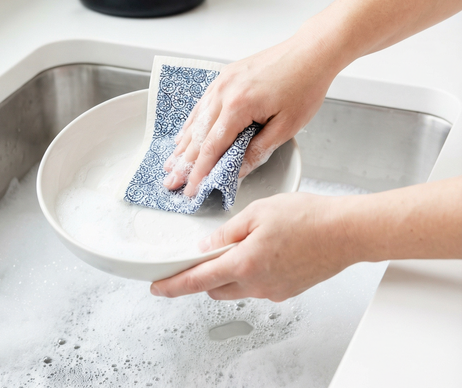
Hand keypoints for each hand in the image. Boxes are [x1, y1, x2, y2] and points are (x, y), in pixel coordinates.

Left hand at [150, 193, 352, 300]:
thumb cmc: (307, 217)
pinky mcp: (288, 291)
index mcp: (245, 263)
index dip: (173, 285)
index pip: (198, 280)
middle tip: (203, 254)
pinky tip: (264, 249)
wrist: (345, 233)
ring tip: (242, 243)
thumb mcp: (259, 212)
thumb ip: (228, 231)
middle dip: (204, 275)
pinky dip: (251, 272)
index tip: (157, 287)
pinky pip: (259, 285)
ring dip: (229, 273)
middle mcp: (257, 284)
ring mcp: (274, 291)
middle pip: (216, 288)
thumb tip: (207, 246)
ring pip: (238, 288)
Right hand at [163, 29, 342, 196]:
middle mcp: (224, 92)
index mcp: (238, 106)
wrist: (309, 53)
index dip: (199, 172)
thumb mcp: (286, 127)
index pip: (212, 148)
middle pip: (198, 135)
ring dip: (183, 144)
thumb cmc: (304, 86)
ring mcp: (222, 81)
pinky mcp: (226, 75)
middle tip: (171, 183)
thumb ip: (258, 151)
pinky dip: (192, 122)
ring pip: (196, 118)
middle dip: (184, 163)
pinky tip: (185, 134)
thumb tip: (237, 171)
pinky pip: (203, 103)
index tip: (191, 190)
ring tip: (171, 163)